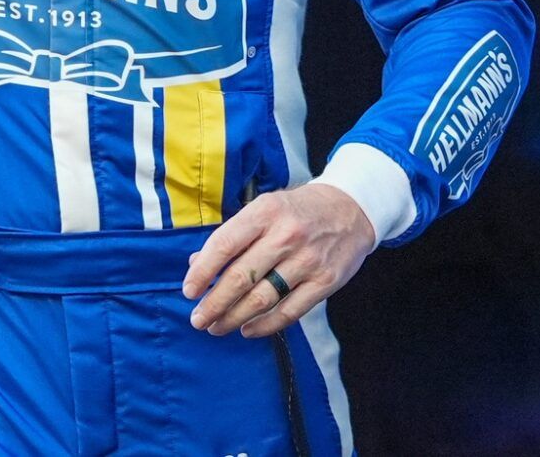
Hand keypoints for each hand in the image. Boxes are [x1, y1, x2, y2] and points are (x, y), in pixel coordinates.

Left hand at [180, 183, 373, 337]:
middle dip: (214, 303)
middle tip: (198, 319)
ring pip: (263, 298)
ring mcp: (307, 260)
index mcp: (264, 212)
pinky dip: (265, 325)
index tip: (189, 291)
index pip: (224, 245)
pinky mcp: (325, 282)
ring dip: (234, 318)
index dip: (202, 272)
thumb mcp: (263, 209)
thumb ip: (231, 236)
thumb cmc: (297, 210)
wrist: (351, 209)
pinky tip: (247, 330)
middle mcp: (285, 235)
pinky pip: (290, 311)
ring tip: (217, 327)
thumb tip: (195, 263)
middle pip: (241, 277)